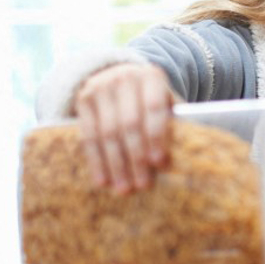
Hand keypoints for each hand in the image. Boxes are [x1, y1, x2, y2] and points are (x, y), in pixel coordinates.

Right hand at [74, 63, 173, 193]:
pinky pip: (88, 136)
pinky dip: (96, 161)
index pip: (154, 108)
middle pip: (129, 124)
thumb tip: (181, 160)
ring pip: (107, 132)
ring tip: (124, 188)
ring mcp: (100, 87)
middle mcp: (124, 78)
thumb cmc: (150, 98)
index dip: (156, 136)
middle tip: (143, 184)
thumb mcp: (165, 102)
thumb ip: (173, 123)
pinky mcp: (83, 100)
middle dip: (136, 157)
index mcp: (151, 77)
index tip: (159, 163)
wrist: (117, 74)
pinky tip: (102, 180)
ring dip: (116, 164)